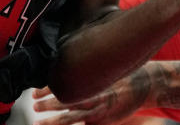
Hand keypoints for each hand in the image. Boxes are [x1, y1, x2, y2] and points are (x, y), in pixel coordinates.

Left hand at [33, 69, 153, 124]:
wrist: (145, 84)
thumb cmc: (122, 72)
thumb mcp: (105, 65)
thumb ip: (88, 67)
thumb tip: (64, 60)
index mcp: (92, 79)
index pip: (65, 83)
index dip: (48, 88)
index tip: (34, 92)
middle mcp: (94, 94)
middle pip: (66, 100)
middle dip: (48, 103)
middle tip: (34, 105)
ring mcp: (98, 110)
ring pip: (72, 116)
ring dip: (54, 119)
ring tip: (39, 121)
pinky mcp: (103, 120)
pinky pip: (85, 124)